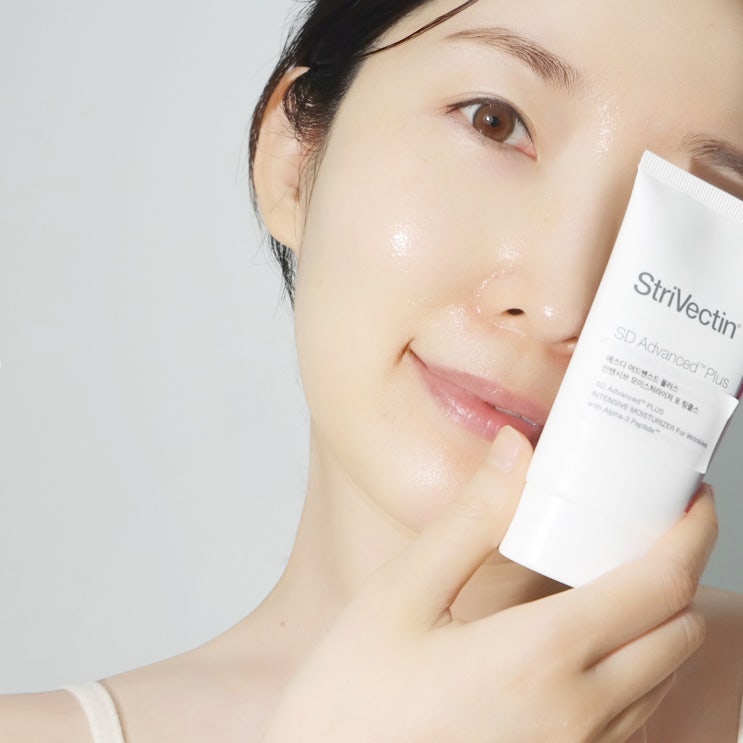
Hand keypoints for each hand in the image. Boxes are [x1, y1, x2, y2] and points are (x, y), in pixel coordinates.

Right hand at [264, 426, 715, 742]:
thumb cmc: (352, 701)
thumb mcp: (400, 596)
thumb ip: (471, 520)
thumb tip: (517, 451)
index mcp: (542, 657)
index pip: (659, 584)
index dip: (691, 531)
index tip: (691, 495)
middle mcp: (578, 713)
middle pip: (677, 629)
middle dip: (676, 569)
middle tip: (642, 526)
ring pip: (662, 675)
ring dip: (657, 617)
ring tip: (612, 573)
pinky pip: (634, 715)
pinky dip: (635, 664)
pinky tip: (583, 637)